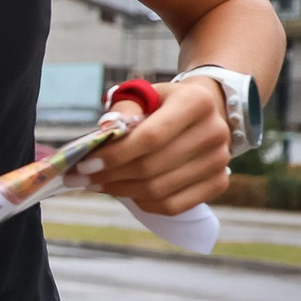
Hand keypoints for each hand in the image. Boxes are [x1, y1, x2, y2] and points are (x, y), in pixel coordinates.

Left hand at [73, 79, 230, 214]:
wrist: (205, 112)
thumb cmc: (164, 104)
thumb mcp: (144, 95)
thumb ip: (124, 108)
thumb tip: (106, 129)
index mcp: (196, 103)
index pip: (151, 137)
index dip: (115, 155)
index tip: (84, 165)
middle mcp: (214, 132)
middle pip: (151, 167)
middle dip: (109, 176)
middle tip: (80, 179)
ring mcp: (220, 161)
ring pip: (159, 190)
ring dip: (121, 191)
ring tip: (97, 185)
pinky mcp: (219, 183)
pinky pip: (173, 206)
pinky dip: (143, 204)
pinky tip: (126, 192)